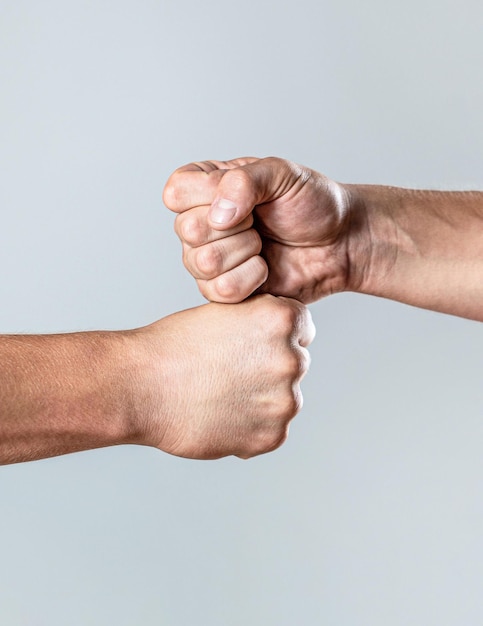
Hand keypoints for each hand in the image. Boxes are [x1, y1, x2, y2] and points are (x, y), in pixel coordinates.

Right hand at [134, 295, 314, 459]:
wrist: (140, 387)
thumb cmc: (174, 346)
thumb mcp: (225, 311)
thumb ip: (262, 322)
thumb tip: (285, 340)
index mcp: (282, 319)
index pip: (303, 328)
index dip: (275, 336)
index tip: (251, 345)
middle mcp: (292, 359)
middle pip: (295, 364)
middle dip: (269, 368)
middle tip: (228, 373)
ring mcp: (285, 401)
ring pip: (284, 399)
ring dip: (261, 400)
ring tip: (218, 396)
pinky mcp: (272, 436)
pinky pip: (271, 431)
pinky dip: (250, 427)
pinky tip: (219, 416)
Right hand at [163, 157, 359, 303]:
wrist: (339, 243)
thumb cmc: (312, 203)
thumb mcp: (282, 174)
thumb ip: (245, 181)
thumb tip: (218, 215)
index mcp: (203, 187)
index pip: (176, 193)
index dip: (211, 198)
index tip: (247, 199)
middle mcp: (197, 223)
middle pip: (188, 230)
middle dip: (236, 227)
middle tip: (260, 223)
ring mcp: (206, 259)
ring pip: (202, 263)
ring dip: (245, 253)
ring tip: (263, 245)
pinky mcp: (222, 290)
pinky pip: (219, 291)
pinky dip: (251, 279)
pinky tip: (265, 268)